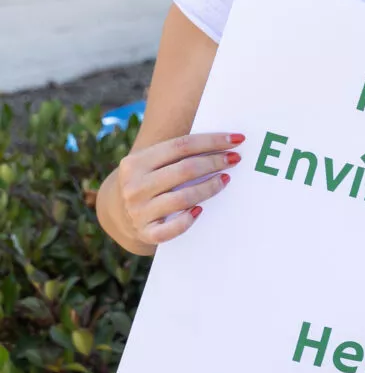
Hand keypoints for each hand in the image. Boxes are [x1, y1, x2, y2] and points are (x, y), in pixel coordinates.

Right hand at [114, 131, 242, 244]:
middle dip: (215, 162)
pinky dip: (189, 219)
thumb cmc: (149, 181)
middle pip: (185, 169)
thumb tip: (223, 140)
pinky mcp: (146, 232)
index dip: (212, 141)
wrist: (121, 214)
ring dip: (210, 187)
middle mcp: (134, 187)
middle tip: (235, 159)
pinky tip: (201, 210)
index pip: (180, 146)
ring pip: (184, 197)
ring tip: (225, 179)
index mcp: (134, 163)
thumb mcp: (151, 164)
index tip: (236, 140)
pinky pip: (173, 229)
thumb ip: (176, 153)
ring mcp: (138, 211)